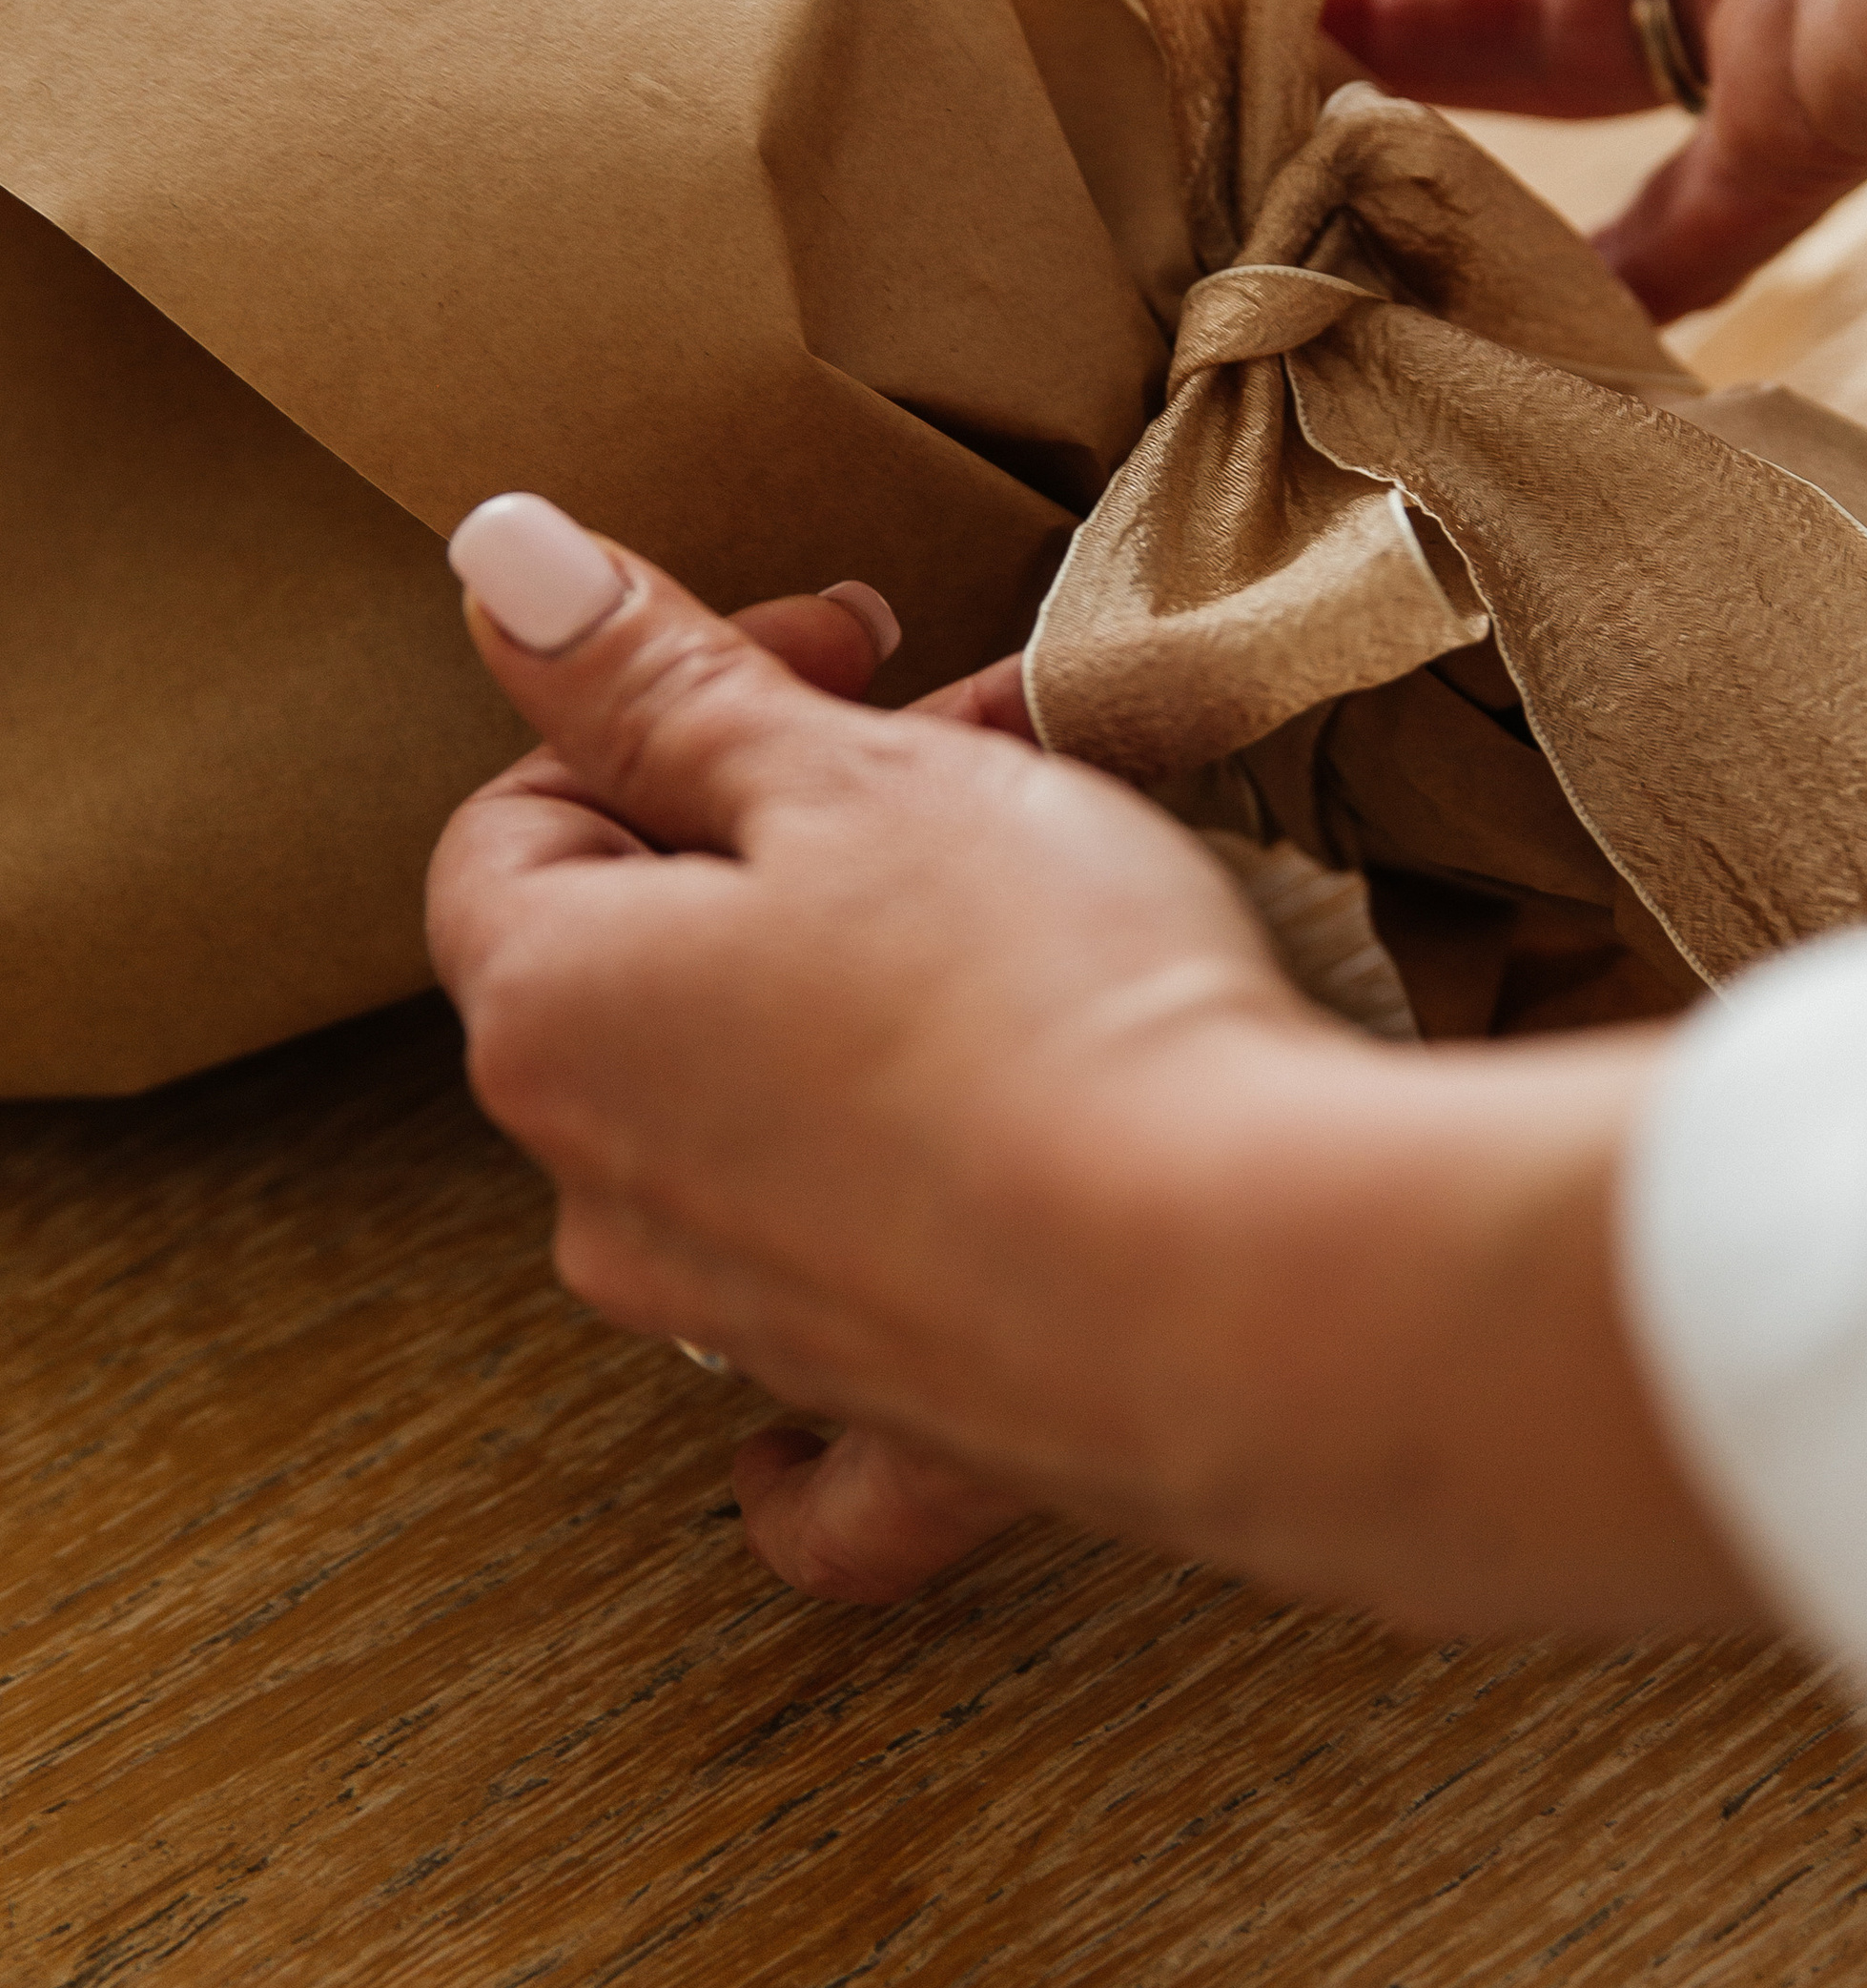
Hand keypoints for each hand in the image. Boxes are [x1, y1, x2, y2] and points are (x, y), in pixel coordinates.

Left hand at [424, 498, 1756, 1636]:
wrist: (1250, 1284)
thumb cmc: (1044, 1001)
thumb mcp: (844, 774)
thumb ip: (656, 679)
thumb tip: (496, 561)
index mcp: (560, 1011)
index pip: (527, 817)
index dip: (673, 697)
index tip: (851, 645)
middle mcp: (609, 1193)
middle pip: (648, 964)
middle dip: (798, 831)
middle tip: (976, 757)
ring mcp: (747, 1325)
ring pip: (749, 1131)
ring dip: (858, 1008)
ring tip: (1044, 925)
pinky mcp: (900, 1427)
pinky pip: (825, 1417)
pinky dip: (835, 1378)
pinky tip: (842, 1380)